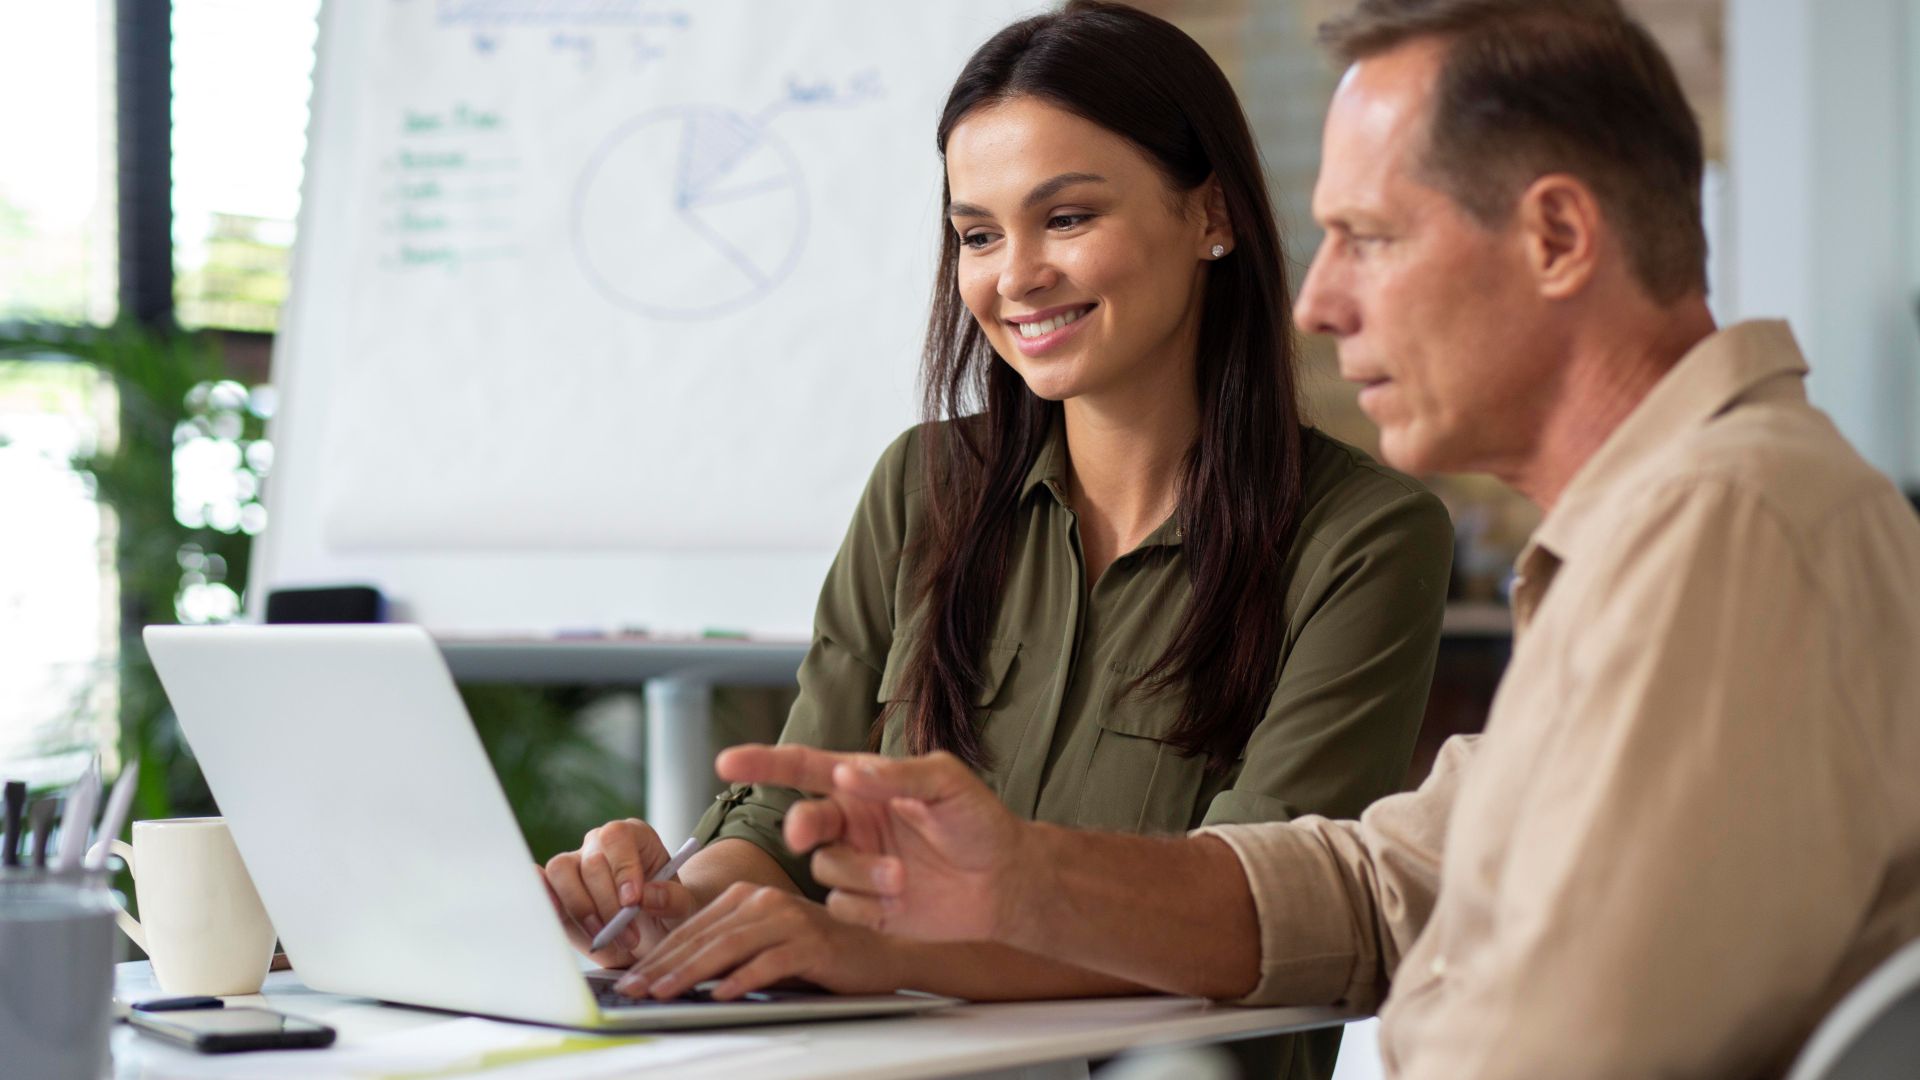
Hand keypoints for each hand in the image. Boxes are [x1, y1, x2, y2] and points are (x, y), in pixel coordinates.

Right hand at [539, 818, 698, 967]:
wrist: (649, 936)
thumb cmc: (667, 914)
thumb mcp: (684, 909)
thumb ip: (673, 900)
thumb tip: (649, 895)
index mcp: (635, 837)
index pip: (617, 837)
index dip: (623, 868)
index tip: (633, 902)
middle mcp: (600, 844)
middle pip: (590, 862)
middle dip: (608, 905)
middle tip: (629, 938)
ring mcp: (575, 863)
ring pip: (560, 870)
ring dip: (580, 909)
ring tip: (604, 937)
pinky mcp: (555, 887)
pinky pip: (540, 883)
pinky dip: (544, 897)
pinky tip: (559, 917)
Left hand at [613, 883, 898, 1000]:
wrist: (876, 957)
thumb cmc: (816, 957)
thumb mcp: (763, 950)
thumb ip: (725, 956)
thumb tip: (672, 979)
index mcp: (748, 896)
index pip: (693, 927)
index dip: (658, 953)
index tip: (631, 977)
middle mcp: (766, 900)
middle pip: (705, 935)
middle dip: (664, 965)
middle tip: (635, 988)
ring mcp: (789, 919)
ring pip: (730, 946)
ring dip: (692, 972)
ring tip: (664, 992)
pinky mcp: (811, 942)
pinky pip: (769, 962)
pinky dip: (742, 979)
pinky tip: (720, 995)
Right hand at [714, 745, 1028, 942]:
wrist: (1006, 882)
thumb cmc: (980, 823)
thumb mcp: (946, 782)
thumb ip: (896, 775)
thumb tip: (849, 771)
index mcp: (864, 786)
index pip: (804, 767)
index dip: (763, 762)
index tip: (726, 761)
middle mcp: (853, 824)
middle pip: (804, 821)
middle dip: (801, 826)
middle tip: (805, 832)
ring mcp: (857, 866)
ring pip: (826, 868)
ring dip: (859, 872)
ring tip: (903, 877)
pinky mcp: (865, 909)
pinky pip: (841, 907)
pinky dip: (867, 904)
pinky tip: (902, 901)